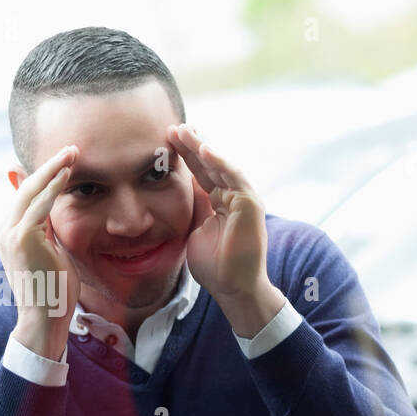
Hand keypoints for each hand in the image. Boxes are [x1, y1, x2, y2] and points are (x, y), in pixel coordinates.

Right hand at [0, 145, 81, 360]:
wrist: (45, 319)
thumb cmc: (54, 291)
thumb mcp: (53, 252)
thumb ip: (50, 229)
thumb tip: (55, 209)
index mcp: (8, 234)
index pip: (26, 196)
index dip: (45, 176)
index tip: (65, 161)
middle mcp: (4, 230)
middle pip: (25, 188)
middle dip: (49, 166)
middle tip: (72, 148)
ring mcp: (9, 233)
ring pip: (31, 191)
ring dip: (54, 169)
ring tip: (73, 153)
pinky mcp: (21, 237)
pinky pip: (39, 204)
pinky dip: (54, 186)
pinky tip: (68, 172)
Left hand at [168, 123, 268, 302]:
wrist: (232, 288)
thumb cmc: (214, 266)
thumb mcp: (194, 230)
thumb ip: (191, 208)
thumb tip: (176, 189)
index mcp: (220, 201)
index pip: (200, 173)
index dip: (184, 157)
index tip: (165, 141)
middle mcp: (233, 196)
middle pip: (209, 165)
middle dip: (191, 145)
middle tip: (172, 127)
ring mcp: (243, 198)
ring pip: (220, 166)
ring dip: (202, 147)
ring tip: (184, 131)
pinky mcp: (250, 203)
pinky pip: (233, 177)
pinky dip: (219, 162)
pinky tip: (204, 149)